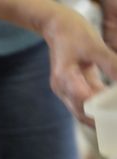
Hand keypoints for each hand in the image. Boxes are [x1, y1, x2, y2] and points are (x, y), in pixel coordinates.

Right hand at [41, 4, 116, 125]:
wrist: (57, 28)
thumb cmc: (75, 34)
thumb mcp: (96, 47)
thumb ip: (111, 65)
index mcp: (64, 77)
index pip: (84, 100)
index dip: (102, 109)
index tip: (114, 111)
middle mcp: (61, 88)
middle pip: (81, 113)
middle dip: (100, 120)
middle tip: (115, 121)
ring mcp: (64, 89)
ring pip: (82, 111)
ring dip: (99, 115)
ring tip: (114, 115)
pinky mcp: (69, 88)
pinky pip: (84, 102)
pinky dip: (97, 105)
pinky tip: (110, 105)